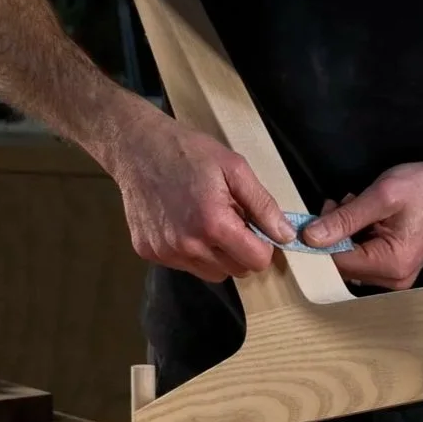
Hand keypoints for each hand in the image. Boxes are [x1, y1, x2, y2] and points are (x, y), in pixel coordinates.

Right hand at [105, 111, 297, 282]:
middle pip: (236, 271)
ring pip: (212, 273)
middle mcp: (188, 245)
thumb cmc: (188, 152)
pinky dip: (193, 252)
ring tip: (207, 222)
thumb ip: (263, 205)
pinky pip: (185, 266)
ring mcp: (166, 252)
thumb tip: (286, 236)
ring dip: (218, 255)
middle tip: (231, 219)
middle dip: (241, 250)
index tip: (255, 227)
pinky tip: (184, 223)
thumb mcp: (235, 168)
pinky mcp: (150, 253)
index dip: (263, 245)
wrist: (136, 148)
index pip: (257, 261)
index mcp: (213, 224)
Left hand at [302, 151, 422, 289]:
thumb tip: (309, 238)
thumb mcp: (380, 197)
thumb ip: (344, 219)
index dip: (322, 239)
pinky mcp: (396, 267)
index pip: (339, 262)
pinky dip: (357, 236)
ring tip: (353, 205)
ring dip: (345, 233)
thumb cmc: (421, 186)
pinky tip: (363, 215)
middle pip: (344, 264)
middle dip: (335, 235)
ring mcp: (396, 276)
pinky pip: (364, 257)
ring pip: (352, 260)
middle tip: (338, 203)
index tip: (321, 211)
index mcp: (391, 264)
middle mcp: (394, 278)